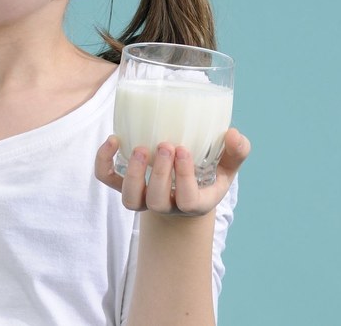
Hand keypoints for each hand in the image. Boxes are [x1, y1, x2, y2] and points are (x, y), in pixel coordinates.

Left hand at [95, 128, 250, 215]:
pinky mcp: (123, 186)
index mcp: (193, 203)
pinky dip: (104, 162)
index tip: (184, 151)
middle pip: (156, 201)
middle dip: (159, 173)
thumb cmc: (207, 176)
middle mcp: (166, 206)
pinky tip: (114, 140)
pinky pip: (107, 179)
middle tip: (165, 144)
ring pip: (130, 199)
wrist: (180, 191)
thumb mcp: (226, 167)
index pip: (188, 201)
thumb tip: (234, 134)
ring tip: (141, 148)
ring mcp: (142, 199)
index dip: (184, 178)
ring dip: (133, 173)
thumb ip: (236, 152)